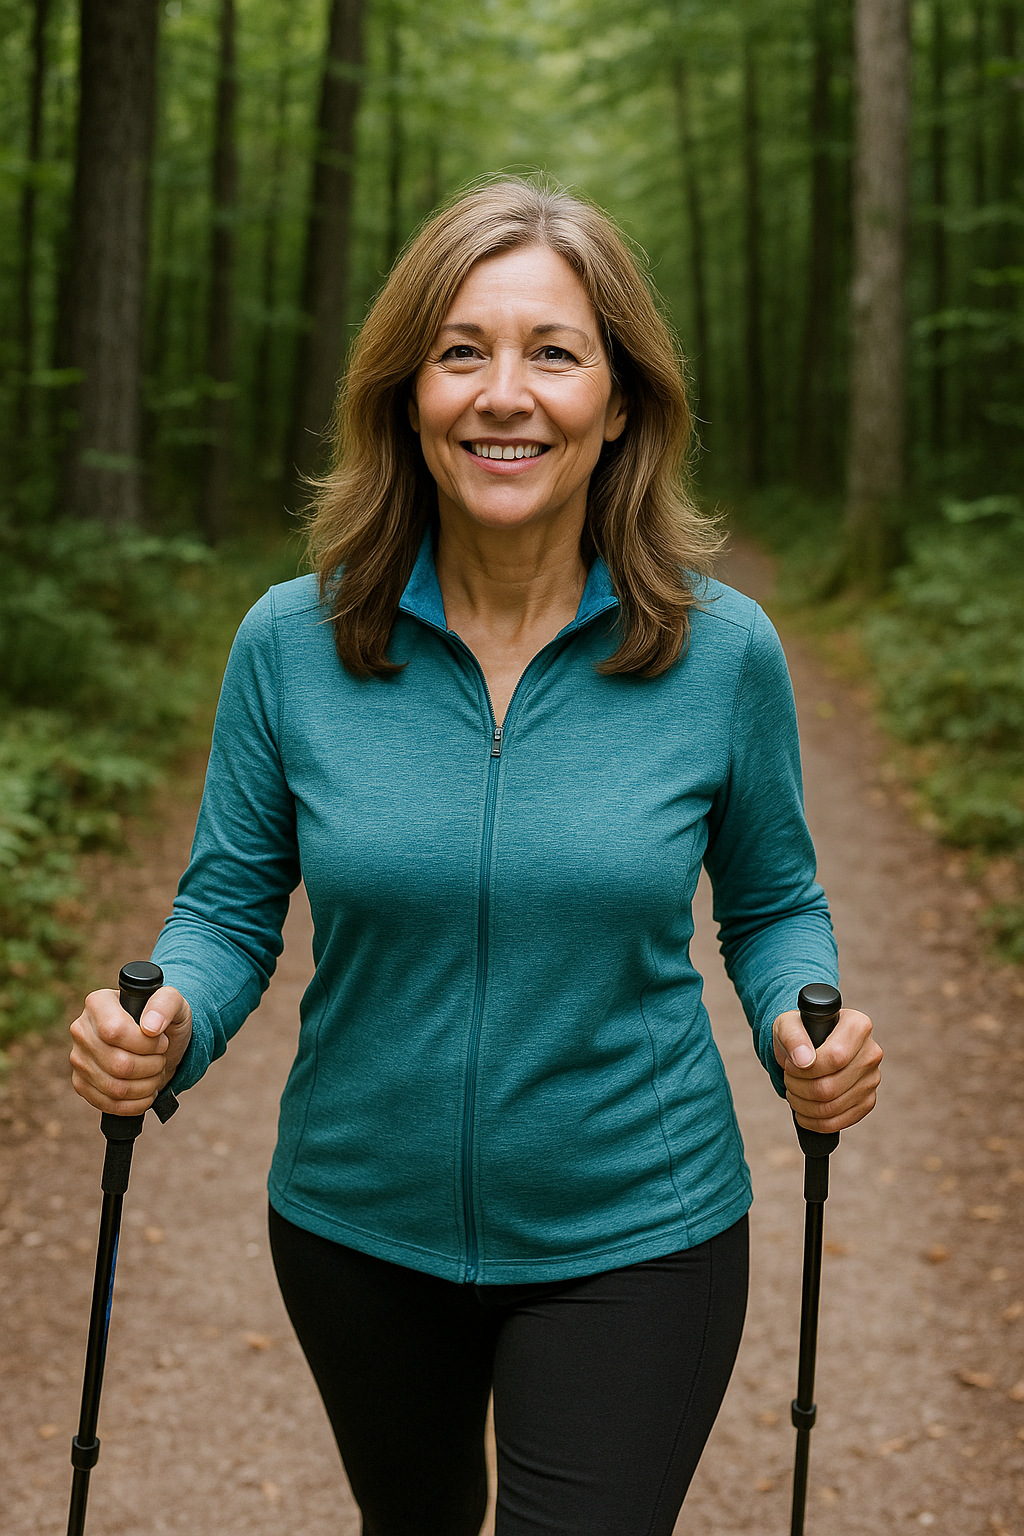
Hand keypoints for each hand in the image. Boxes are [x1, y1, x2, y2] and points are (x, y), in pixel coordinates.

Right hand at [70, 986, 192, 1115]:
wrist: (158, 1045)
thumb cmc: (164, 1021)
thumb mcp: (174, 1003)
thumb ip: (166, 1004)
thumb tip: (151, 1026)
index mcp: (98, 1003)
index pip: (115, 1032)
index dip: (145, 1044)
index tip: (161, 1042)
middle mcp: (81, 1030)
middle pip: (118, 1064)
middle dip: (151, 1066)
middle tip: (161, 1059)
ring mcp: (78, 1058)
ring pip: (114, 1087)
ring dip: (146, 1086)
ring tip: (155, 1073)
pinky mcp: (81, 1083)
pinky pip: (107, 1104)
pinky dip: (135, 1104)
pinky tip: (146, 1091)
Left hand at [773, 1007, 881, 1133]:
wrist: (806, 1049)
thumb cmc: (798, 1034)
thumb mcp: (787, 1025)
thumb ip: (792, 1036)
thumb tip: (804, 1060)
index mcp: (858, 1026)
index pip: (835, 1057)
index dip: (805, 1069)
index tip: (790, 1065)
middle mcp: (871, 1052)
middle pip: (831, 1087)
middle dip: (799, 1088)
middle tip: (789, 1080)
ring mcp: (872, 1079)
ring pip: (833, 1107)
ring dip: (803, 1106)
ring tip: (794, 1092)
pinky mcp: (867, 1102)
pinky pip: (840, 1122)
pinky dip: (815, 1122)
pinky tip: (803, 1111)